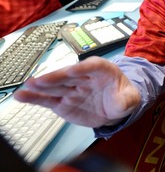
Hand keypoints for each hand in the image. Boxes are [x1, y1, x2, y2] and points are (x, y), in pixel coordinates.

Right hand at [14, 57, 140, 127]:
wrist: (113, 108)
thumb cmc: (122, 97)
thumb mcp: (131, 98)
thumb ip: (127, 99)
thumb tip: (122, 102)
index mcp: (103, 70)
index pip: (92, 66)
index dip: (82, 68)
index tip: (71, 70)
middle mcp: (83, 77)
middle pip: (69, 75)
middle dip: (56, 77)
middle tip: (42, 79)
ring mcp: (71, 89)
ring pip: (56, 86)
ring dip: (41, 86)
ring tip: (27, 86)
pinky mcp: (62, 102)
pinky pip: (48, 99)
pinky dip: (35, 98)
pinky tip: (22, 95)